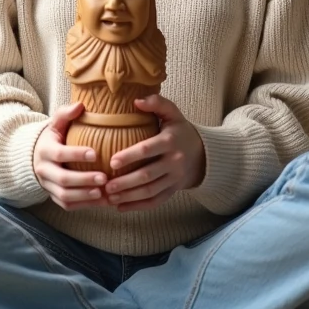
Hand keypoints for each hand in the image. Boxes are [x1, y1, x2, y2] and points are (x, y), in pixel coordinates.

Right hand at [33, 102, 108, 210]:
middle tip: (104, 178)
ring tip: (104, 193)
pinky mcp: (53, 197)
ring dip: (85, 196)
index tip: (95, 154)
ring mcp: (48, 186)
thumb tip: (81, 105)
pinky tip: (103, 201)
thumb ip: (66, 113)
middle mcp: (44, 170)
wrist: (36, 157)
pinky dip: (85, 205)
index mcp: (45, 150)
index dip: (76, 154)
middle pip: (63, 179)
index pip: (59, 153)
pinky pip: (68, 205)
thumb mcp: (56, 123)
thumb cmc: (54, 137)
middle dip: (84, 180)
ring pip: (65, 196)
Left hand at [104, 95, 204, 212]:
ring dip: (129, 196)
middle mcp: (174, 162)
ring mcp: (174, 179)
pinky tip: (120, 207)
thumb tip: (136, 101)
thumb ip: (157, 103)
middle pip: (147, 175)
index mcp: (170, 141)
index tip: (112, 161)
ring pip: (150, 191)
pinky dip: (137, 206)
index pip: (147, 149)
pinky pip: (155, 202)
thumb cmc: (179, 131)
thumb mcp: (173, 113)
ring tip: (110, 197)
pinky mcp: (173, 191)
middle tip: (106, 185)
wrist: (202, 154)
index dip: (129, 156)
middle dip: (125, 182)